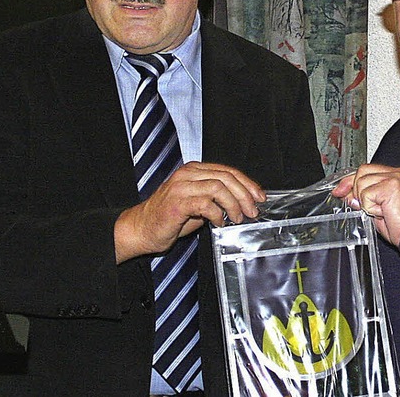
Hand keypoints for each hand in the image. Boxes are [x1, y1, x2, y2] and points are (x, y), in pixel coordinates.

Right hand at [114, 162, 264, 262]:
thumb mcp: (198, 203)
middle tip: (252, 211)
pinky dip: (217, 213)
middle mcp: (188, 174)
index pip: (228, 171)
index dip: (247, 184)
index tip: (259, 197)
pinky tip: (220, 222)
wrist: (140, 229)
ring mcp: (181, 186)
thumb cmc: (169, 218)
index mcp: (194, 170)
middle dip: (245, 195)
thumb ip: (217, 198)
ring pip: (218, 187)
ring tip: (237, 218)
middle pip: (226, 177)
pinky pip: (205, 203)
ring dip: (233, 204)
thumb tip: (243, 203)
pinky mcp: (176, 202)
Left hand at [332, 164, 399, 245]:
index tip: (339, 190)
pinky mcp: (391, 185)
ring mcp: (394, 177)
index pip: (366, 170)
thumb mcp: (377, 209)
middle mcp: (396, 173)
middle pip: (361, 172)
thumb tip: (346, 194)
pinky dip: (370, 207)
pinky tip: (383, 213)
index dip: (350, 181)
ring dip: (366, 202)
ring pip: (361, 183)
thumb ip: (363, 198)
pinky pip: (366, 194)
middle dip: (355, 190)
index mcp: (395, 176)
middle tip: (365, 207)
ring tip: (381, 211)